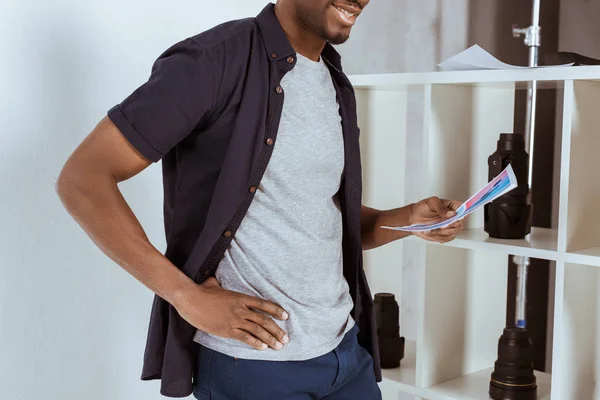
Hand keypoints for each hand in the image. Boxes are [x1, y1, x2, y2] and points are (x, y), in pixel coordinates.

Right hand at [173, 277, 289, 350]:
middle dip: (276, 330)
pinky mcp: (226, 330)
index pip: (263, 304)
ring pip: (257, 330)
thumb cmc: (201, 290)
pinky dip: (255, 343)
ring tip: (278, 346)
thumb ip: (220, 282)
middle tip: (285, 338)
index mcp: (241, 297)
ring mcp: (234, 319)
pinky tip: (262, 347)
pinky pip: (245, 337)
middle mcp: (241, 309)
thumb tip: (216, 278)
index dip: (276, 310)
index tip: (285, 316)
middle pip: (264, 320)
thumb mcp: (214, 283)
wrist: (190, 299)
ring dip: (269, 339)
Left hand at [410, 196, 463, 242]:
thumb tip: (451, 213)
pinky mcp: (446, 234)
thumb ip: (440, 207)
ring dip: (442, 232)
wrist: (414, 219)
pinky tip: (432, 233)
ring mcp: (450, 225)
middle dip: (450, 225)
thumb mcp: (430, 203)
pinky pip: (448, 238)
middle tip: (441, 225)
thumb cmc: (422, 208)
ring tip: (431, 229)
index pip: (462, 208)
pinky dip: (439, 237)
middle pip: (460, 222)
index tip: (455, 216)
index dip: (462, 213)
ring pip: (454, 232)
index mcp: (451, 206)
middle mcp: (453, 216)